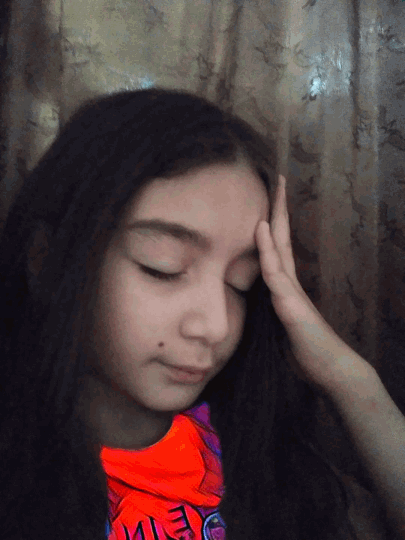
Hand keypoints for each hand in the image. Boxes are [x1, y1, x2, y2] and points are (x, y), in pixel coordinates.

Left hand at [256, 174, 371, 396]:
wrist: (329, 369)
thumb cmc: (304, 350)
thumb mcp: (280, 325)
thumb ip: (270, 309)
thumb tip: (257, 301)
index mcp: (285, 286)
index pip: (277, 248)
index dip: (272, 223)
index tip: (268, 201)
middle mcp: (289, 282)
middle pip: (282, 238)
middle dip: (278, 208)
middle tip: (277, 179)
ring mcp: (291, 291)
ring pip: (280, 248)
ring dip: (275, 218)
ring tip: (274, 189)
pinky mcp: (292, 305)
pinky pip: (276, 273)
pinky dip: (268, 250)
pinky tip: (263, 230)